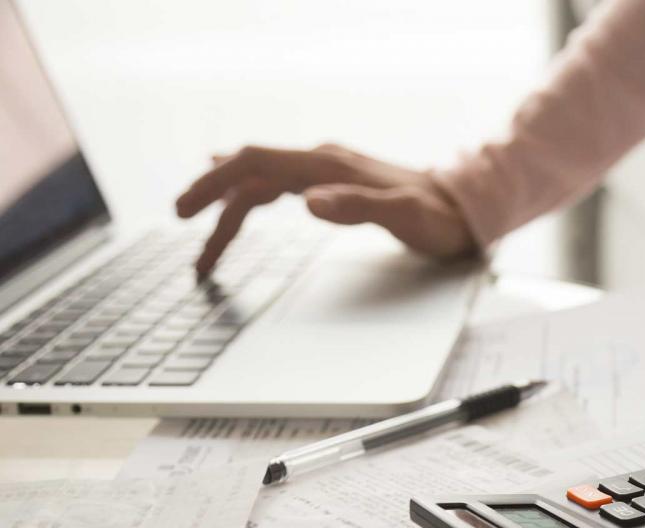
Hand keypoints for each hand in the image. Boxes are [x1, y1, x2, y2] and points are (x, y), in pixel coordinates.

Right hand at [175, 144, 474, 275]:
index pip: (254, 164)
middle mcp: (320, 162)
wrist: (462, 209)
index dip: (214, 184)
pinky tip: (236, 203)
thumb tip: (309, 203)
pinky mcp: (332, 185)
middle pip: (247, 172)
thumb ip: (357, 207)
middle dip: (209, 200)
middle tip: (181, 233)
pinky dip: (249, 199)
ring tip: (205, 247)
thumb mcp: (402, 216)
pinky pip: (277, 187)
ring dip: (228, 211)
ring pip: (260, 183)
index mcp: (327, 165)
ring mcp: (325, 172)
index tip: (184, 212)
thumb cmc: (437, 217)